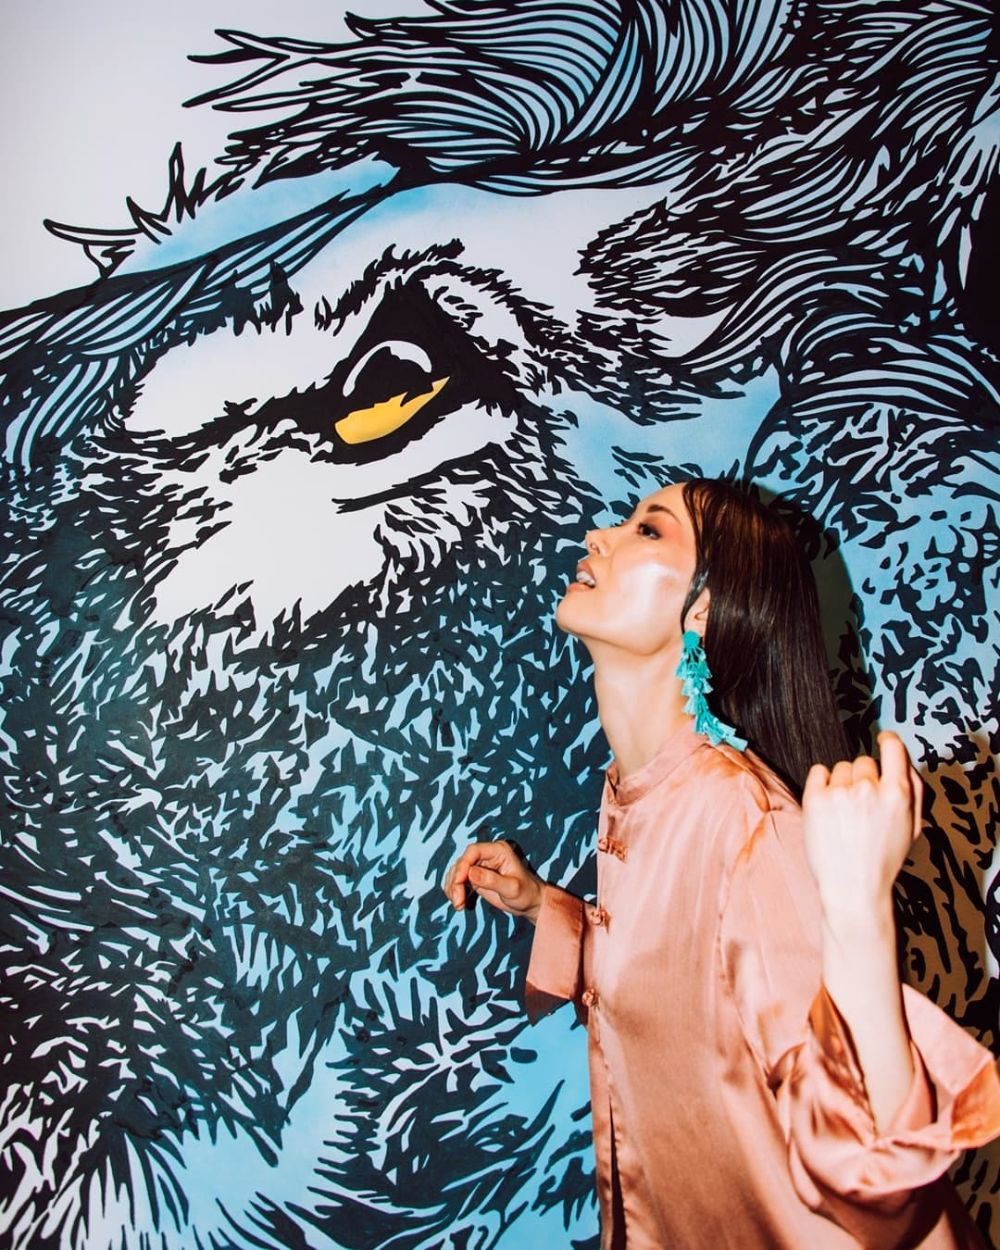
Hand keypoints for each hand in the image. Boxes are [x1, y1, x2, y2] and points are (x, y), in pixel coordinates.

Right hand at [443, 841, 544, 922]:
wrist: (530, 903)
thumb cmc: (526, 893)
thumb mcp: (512, 888)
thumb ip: (492, 880)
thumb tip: (470, 873)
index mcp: (498, 850)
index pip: (473, 851)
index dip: (462, 865)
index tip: (458, 882)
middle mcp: (487, 855)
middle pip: (462, 862)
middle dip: (456, 881)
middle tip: (458, 901)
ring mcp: (479, 865)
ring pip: (456, 871)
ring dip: (453, 887)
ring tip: (459, 904)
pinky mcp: (475, 877)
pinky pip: (458, 880)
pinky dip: (454, 890)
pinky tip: (458, 902)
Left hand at [802, 731, 922, 925]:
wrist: (853, 887)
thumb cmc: (882, 859)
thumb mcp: (912, 826)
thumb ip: (913, 790)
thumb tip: (903, 759)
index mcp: (897, 794)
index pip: (894, 747)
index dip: (888, 741)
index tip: (883, 739)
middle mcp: (869, 790)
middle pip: (863, 762)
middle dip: (863, 777)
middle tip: (862, 806)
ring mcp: (840, 793)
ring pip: (840, 768)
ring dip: (842, 784)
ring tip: (845, 814)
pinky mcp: (815, 799)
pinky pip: (818, 771)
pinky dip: (822, 783)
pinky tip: (828, 806)